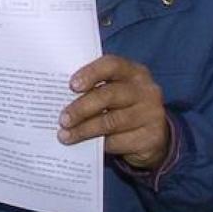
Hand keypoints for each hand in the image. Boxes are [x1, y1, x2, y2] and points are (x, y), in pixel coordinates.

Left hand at [59, 54, 171, 169]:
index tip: (72, 85)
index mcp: (134, 72)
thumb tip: (59, 97)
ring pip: (111, 122)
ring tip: (65, 135)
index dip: (91, 73)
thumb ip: (94, 89)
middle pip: (109, 95)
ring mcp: (152, 114)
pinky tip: (86, 145)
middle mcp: (146, 90)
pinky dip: (100, 143)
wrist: (153, 137)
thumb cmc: (123, 107)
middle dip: (81, 108)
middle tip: (63, 119)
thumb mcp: (114, 92)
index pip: (112, 65)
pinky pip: (119, 141)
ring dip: (84, 130)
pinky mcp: (152, 137)